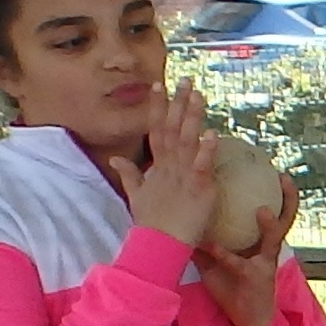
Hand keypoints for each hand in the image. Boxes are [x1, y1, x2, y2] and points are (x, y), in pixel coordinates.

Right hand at [108, 80, 216, 248]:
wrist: (157, 245)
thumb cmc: (151, 224)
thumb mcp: (137, 195)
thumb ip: (129, 175)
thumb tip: (113, 159)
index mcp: (158, 166)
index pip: (157, 130)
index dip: (158, 107)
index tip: (158, 86)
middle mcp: (169, 166)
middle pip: (173, 128)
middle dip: (178, 103)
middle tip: (187, 80)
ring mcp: (183, 176)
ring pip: (187, 141)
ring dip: (192, 117)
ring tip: (199, 96)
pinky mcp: (198, 189)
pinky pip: (202, 166)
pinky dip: (207, 150)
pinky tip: (212, 133)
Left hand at [194, 170, 296, 325]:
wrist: (244, 316)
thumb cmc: (232, 285)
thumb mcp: (215, 256)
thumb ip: (202, 235)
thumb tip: (181, 216)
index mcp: (260, 239)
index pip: (271, 208)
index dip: (274, 190)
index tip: (269, 166)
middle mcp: (267, 247)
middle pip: (285, 217)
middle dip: (288, 198)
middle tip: (283, 176)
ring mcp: (265, 261)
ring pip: (275, 238)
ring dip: (271, 224)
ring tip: (264, 210)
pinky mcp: (256, 278)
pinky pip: (239, 263)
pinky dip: (224, 255)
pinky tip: (212, 247)